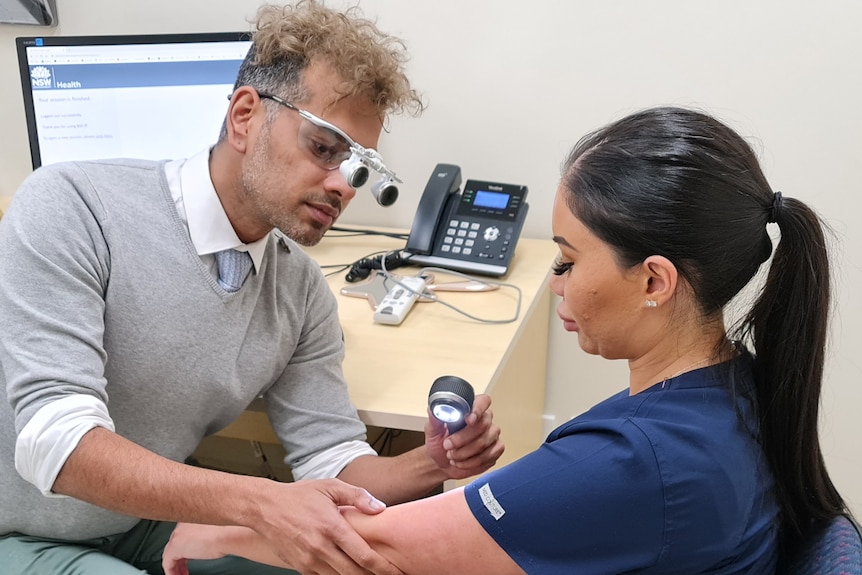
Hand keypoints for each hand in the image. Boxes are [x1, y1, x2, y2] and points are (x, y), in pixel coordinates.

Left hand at [162, 523, 228, 574]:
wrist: (227, 535)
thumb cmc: (227, 533)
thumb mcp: (214, 532)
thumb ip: (204, 536)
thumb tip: (204, 545)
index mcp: (190, 519)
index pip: (181, 537)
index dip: (184, 550)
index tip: (187, 559)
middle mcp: (181, 525)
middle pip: (174, 546)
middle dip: (179, 560)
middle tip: (184, 570)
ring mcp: (177, 535)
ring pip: (170, 554)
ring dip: (176, 567)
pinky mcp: (175, 546)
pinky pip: (167, 563)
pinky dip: (171, 572)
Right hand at [259, 479, 404, 574]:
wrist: (264, 507)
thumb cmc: (299, 496)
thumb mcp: (330, 486)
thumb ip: (357, 495)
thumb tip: (380, 508)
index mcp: (331, 527)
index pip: (364, 555)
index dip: (383, 568)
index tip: (397, 572)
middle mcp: (320, 547)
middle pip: (354, 573)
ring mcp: (309, 560)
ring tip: (369, 573)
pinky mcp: (300, 567)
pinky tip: (346, 570)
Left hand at [424, 393, 504, 479]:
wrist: (441, 463)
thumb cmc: (439, 444)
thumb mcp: (432, 430)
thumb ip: (435, 418)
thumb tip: (434, 409)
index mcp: (471, 408)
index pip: (483, 401)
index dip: (477, 410)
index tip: (468, 420)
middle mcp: (485, 420)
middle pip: (482, 425)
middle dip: (462, 439)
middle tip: (448, 445)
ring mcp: (492, 435)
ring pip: (483, 443)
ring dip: (464, 453)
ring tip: (452, 455)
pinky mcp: (496, 450)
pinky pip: (488, 456)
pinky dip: (471, 462)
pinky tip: (462, 462)